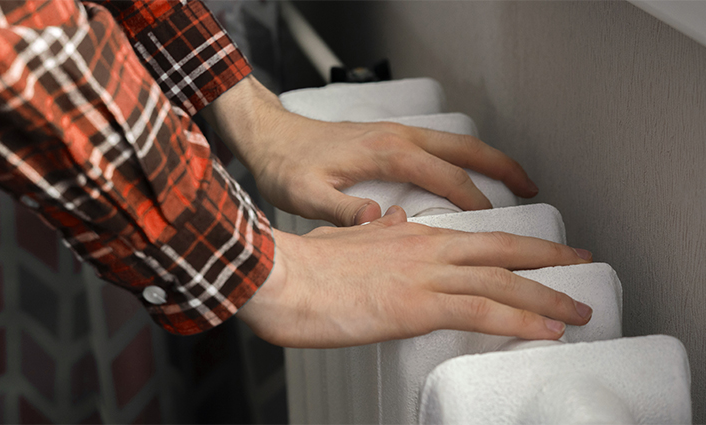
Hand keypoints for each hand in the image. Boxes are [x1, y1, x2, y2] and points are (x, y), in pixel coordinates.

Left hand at [201, 76, 538, 226]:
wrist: (268, 136)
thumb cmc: (285, 165)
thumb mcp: (306, 194)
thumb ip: (341, 210)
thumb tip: (377, 220)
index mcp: (385, 152)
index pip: (444, 177)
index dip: (473, 202)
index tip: (496, 226)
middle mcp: (396, 137)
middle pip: (464, 148)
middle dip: (502, 167)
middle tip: (533, 188)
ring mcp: (394, 134)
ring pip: (454, 142)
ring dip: (487, 158)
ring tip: (515, 180)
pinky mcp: (386, 138)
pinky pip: (437, 145)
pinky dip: (463, 158)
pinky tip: (465, 176)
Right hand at [237, 207, 592, 347]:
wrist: (277, 276)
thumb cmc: (303, 264)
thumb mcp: (346, 238)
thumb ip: (375, 231)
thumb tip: (390, 220)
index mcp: (410, 235)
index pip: (475, 239)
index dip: (513, 247)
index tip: (538, 254)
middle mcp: (426, 248)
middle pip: (502, 252)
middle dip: (548, 261)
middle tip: (582, 264)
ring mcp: (425, 275)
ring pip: (502, 283)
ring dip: (547, 297)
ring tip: (577, 310)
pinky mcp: (417, 305)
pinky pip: (483, 313)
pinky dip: (520, 321)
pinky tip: (546, 330)